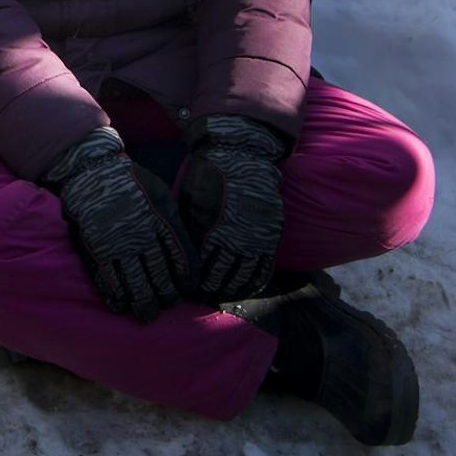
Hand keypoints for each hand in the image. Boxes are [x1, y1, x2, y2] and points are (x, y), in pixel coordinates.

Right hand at [46, 128, 192, 323]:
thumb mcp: (161, 194)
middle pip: (158, 276)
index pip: (181, 259)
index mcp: (161, 223)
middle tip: (166, 306)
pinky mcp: (96, 249)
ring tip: (146, 315)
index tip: (187, 289)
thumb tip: (186, 250)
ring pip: (134, 282)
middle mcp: (142, 238)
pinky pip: (107, 278)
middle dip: (165, 296)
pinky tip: (118, 305)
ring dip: (141, 302)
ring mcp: (118, 246)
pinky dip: (114, 294)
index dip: (186, 278)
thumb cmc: (131, 181)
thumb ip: (173, 222)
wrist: (92, 171)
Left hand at [177, 115, 287, 303]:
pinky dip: (257, 280)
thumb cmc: (208, 175)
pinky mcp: (271, 234)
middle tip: (203, 299)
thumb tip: (183, 252)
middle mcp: (236, 240)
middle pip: (223, 276)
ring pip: (245, 276)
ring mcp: (256, 239)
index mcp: (212, 231)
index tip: (186, 291)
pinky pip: (265, 266)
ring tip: (223, 296)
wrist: (243, 156)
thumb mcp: (189, 199)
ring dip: (234, 289)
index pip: (202, 267)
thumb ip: (188, 227)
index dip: (194, 281)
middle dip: (212, 290)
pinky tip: (249, 287)